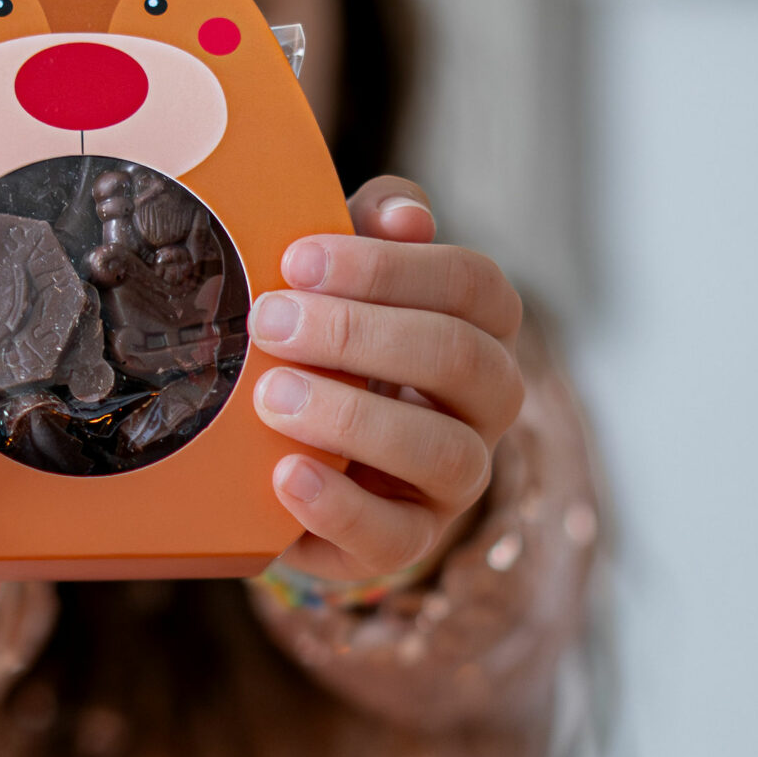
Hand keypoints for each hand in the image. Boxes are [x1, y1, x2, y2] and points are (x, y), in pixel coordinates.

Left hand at [250, 177, 523, 585]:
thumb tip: (404, 215)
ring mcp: (455, 480)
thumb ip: (367, 233)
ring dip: (352, 418)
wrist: (296, 458)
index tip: (297, 260)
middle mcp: (487, 404)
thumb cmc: (330, 351)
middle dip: (359, 334)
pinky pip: (394, 538)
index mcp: (482, 328)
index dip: (389, 268)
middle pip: (462, 359)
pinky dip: (339, 506)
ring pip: (443, 452)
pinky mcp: (407, 541)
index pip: (474, 285)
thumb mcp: (340, 283)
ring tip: (270, 397)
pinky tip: (286, 475)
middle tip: (270, 322)